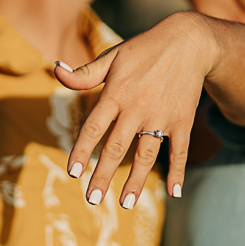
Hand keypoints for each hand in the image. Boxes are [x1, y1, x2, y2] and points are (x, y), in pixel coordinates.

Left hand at [54, 12, 216, 206]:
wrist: (189, 42)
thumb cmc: (144, 50)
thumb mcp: (113, 56)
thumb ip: (84, 73)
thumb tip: (55, 69)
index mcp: (116, 93)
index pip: (94, 127)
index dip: (82, 150)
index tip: (72, 172)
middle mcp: (137, 108)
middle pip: (117, 147)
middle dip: (103, 175)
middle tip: (91, 200)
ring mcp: (162, 116)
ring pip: (146, 155)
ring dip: (135, 181)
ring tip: (125, 203)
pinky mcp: (182, 121)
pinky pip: (180, 151)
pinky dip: (178, 171)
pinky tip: (174, 193)